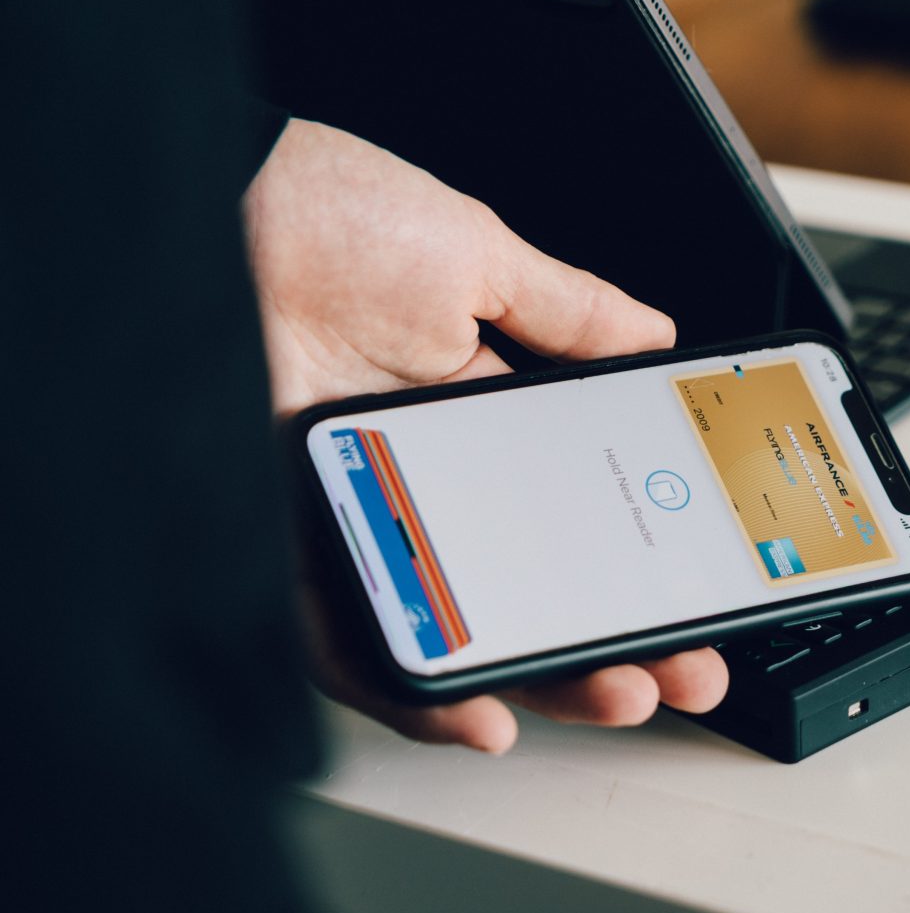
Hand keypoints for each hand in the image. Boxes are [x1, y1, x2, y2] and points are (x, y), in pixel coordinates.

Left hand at [246, 119, 726, 752]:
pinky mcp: (294, 551)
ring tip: (617, 692)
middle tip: (683, 665)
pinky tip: (480, 714)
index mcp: (472, 419)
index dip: (641, 559)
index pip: (575, 512)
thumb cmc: (322, 215)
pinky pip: (352, 645)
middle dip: (617, 638)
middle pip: (532, 587)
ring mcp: (362, 521)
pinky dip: (414, 690)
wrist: (202, 198)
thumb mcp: (476, 257)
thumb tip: (652, 338)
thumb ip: (569, 311)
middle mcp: (422, 482)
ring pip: (459, 629)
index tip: (703, 589)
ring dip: (544, 676)